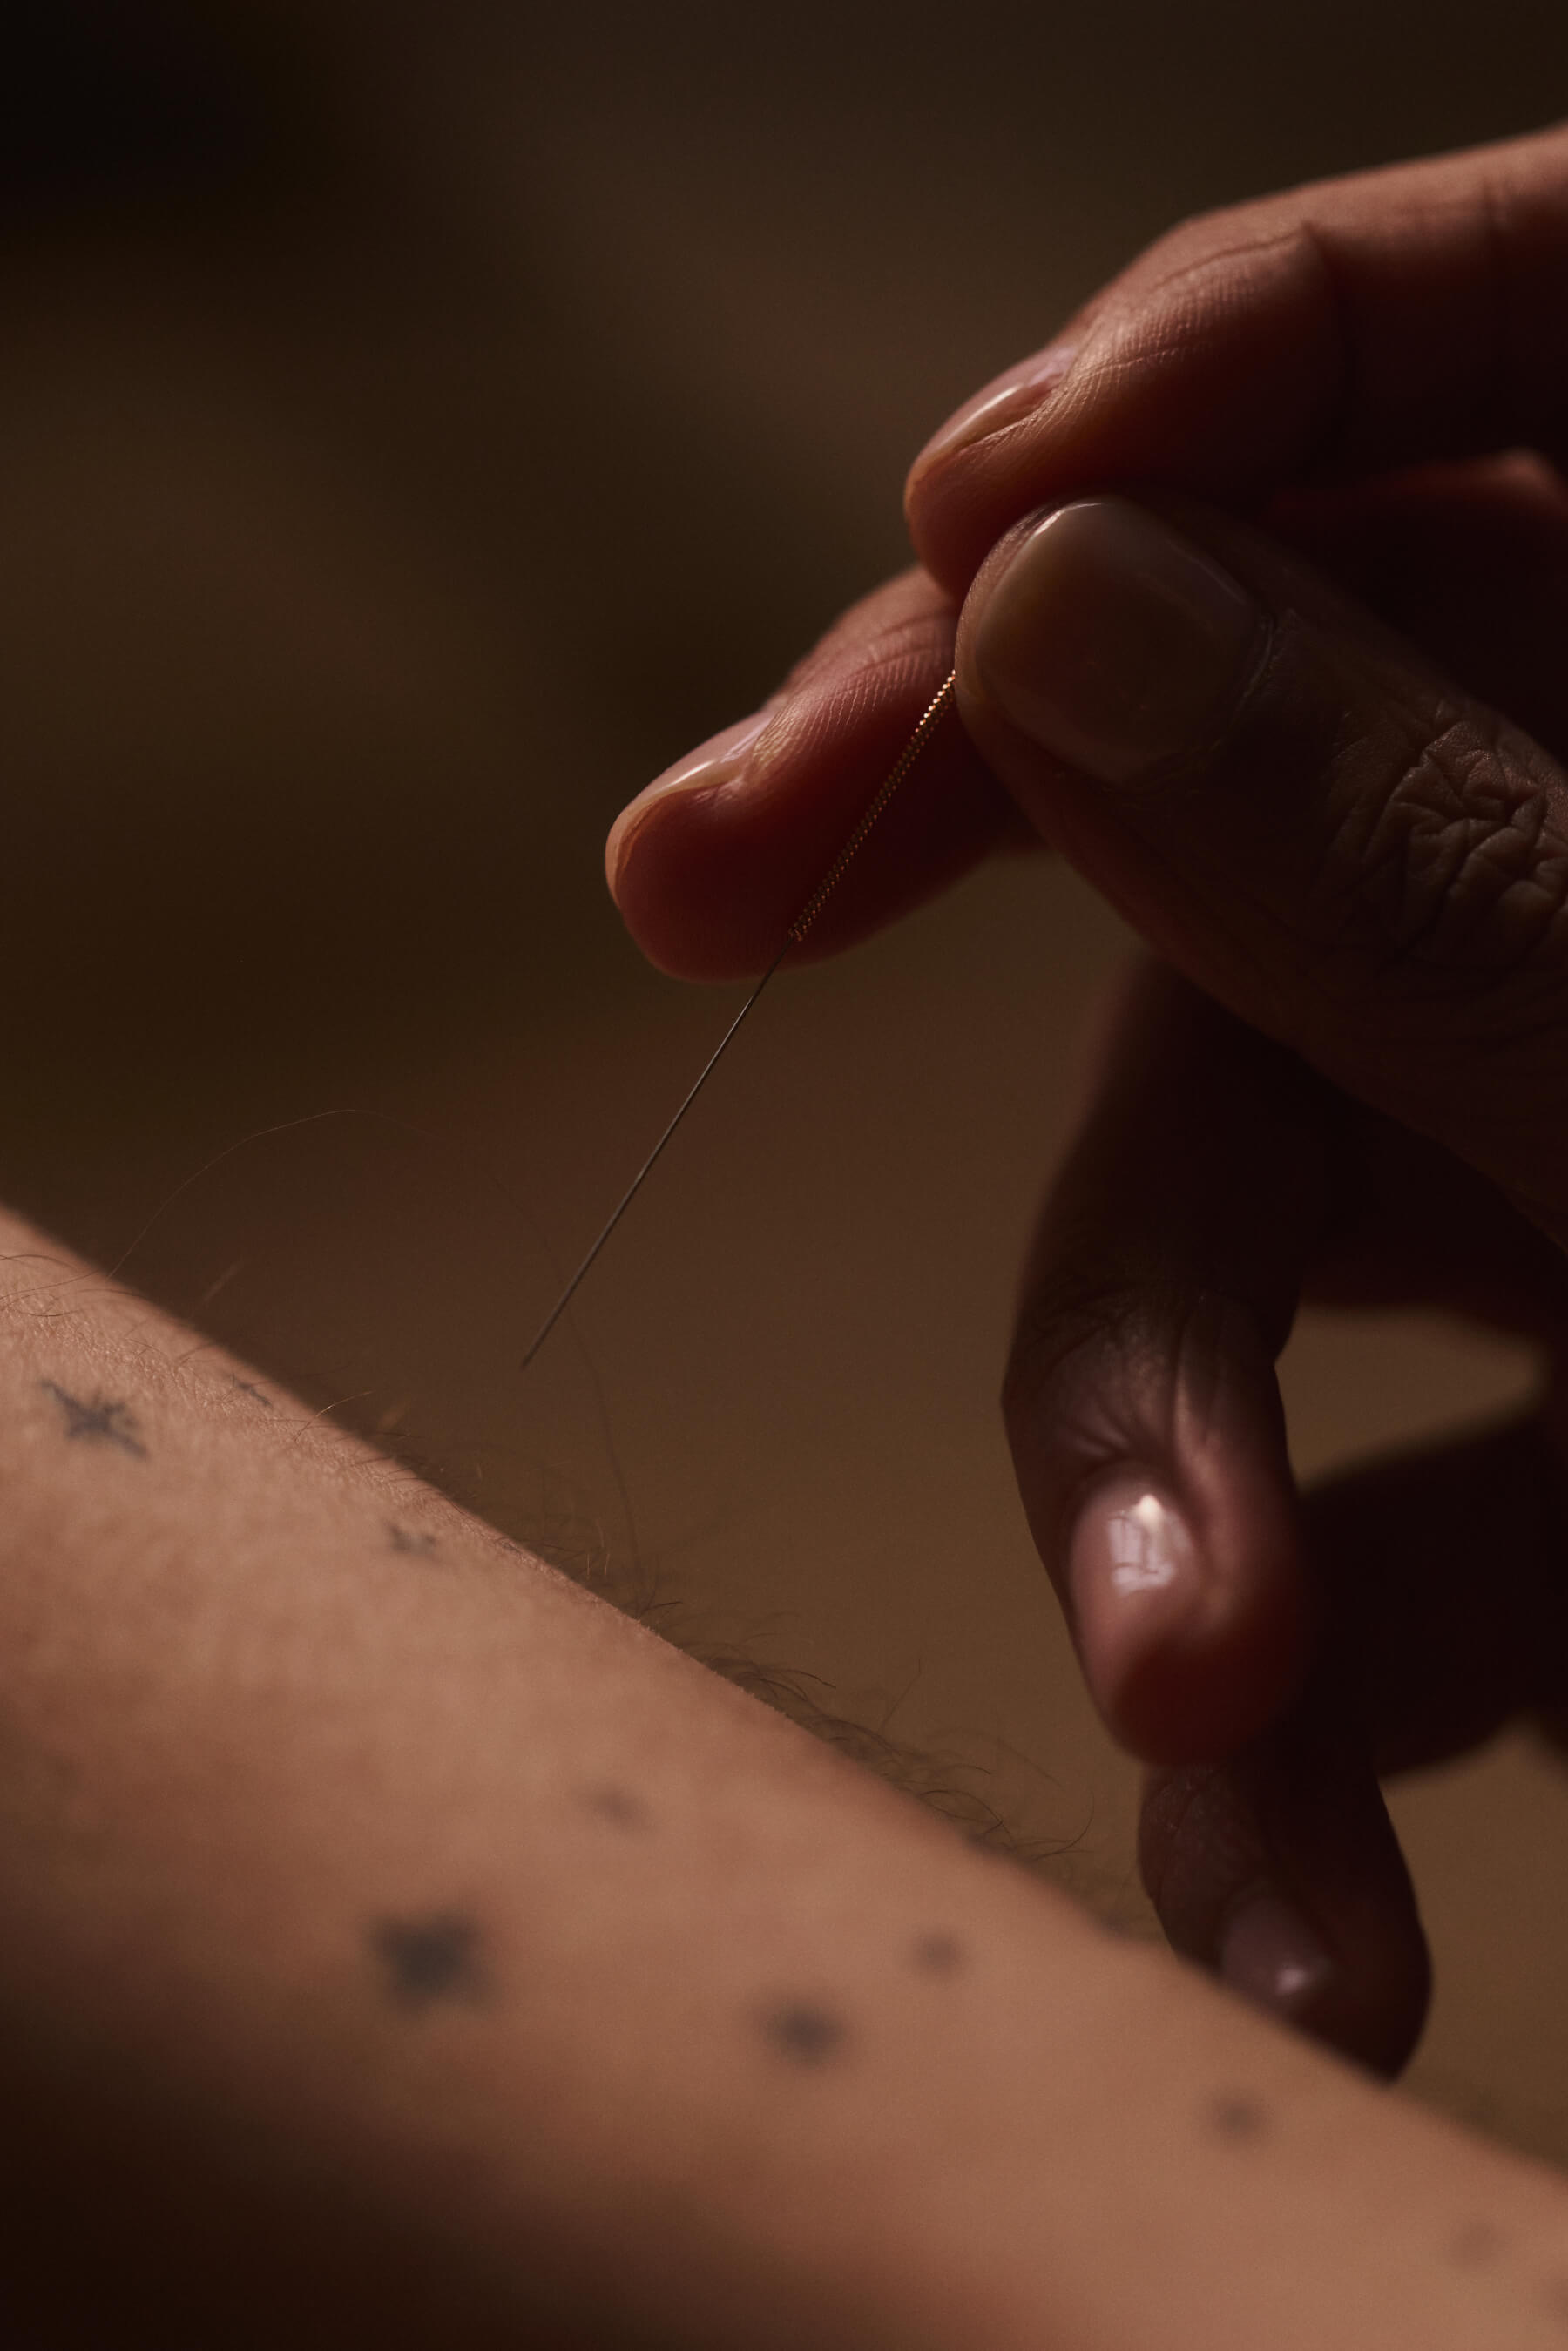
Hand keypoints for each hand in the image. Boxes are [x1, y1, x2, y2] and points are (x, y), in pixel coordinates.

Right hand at [605, 123, 1567, 2070]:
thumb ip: (1453, 866)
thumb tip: (1050, 604)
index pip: (1506, 328)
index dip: (1225, 367)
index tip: (983, 493)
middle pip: (1260, 756)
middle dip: (981, 867)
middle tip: (703, 890)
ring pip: (1249, 1190)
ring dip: (1157, 1479)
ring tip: (1194, 1720)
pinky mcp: (1562, 1422)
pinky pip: (1360, 1494)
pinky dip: (1302, 1684)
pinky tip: (1305, 1894)